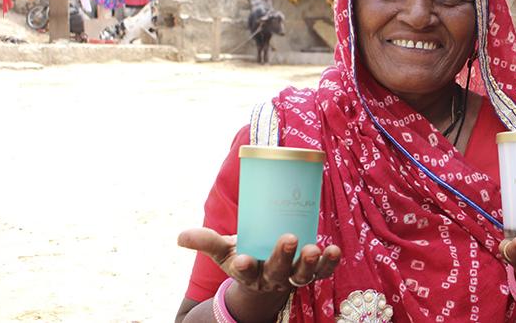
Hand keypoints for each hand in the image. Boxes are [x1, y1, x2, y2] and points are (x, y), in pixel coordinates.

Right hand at [178, 228, 341, 292]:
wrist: (267, 272)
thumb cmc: (244, 254)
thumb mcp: (224, 250)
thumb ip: (205, 241)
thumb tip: (180, 237)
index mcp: (249, 273)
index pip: (245, 272)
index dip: (245, 267)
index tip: (242, 259)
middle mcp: (273, 278)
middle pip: (279, 271)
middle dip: (284, 257)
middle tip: (289, 239)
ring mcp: (294, 276)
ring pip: (303, 274)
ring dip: (310, 262)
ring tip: (314, 248)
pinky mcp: (312, 272)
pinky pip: (324, 271)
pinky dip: (330, 262)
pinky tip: (335, 249)